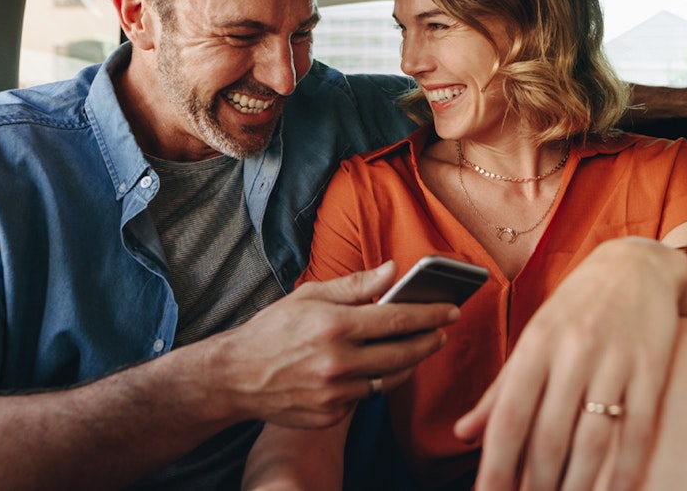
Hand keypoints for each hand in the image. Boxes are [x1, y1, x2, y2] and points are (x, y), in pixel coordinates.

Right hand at [213, 261, 458, 428]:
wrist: (235, 377)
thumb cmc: (273, 329)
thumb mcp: (309, 296)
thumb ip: (355, 286)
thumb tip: (393, 271)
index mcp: (335, 326)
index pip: (397, 319)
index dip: (430, 313)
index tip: (451, 309)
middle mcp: (338, 362)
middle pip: (403, 352)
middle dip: (430, 340)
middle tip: (442, 331)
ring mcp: (335, 393)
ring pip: (390, 379)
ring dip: (409, 362)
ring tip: (418, 348)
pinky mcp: (331, 414)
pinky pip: (367, 397)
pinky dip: (376, 381)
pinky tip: (378, 368)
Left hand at [454, 238, 685, 490]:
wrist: (638, 265)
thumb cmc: (576, 307)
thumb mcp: (533, 337)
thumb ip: (501, 389)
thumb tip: (463, 433)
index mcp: (535, 344)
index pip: (508, 416)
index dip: (495, 464)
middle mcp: (571, 352)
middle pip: (548, 436)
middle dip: (535, 485)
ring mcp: (614, 360)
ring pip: (591, 439)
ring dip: (577, 485)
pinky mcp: (652, 368)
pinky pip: (638, 429)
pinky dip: (626, 468)